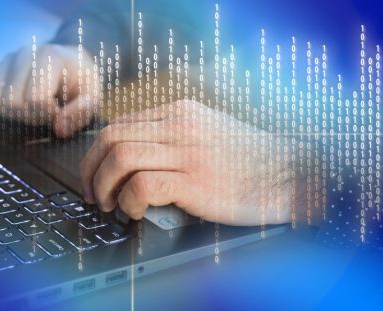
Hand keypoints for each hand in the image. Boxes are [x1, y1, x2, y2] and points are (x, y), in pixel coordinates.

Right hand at [0, 44, 98, 137]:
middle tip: (47, 111)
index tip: (59, 110)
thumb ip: (81, 112)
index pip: (35, 99)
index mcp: (49, 58)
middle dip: (32, 115)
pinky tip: (21, 105)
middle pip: (13, 103)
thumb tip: (58, 129)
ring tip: (34, 108)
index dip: (48, 113)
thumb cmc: (81, 80)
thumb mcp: (92, 96)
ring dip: (16, 114)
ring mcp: (6, 62)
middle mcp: (23, 55)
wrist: (69, 60)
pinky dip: (2, 109)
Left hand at [79, 101, 300, 225]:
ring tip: (110, 205)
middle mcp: (179, 125)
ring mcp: (188, 151)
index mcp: (179, 113)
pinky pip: (142, 185)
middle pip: (111, 138)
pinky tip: (135, 211)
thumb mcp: (208, 132)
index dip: (96, 154)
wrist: (291, 172)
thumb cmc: (250, 159)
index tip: (93, 175)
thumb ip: (173, 137)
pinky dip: (129, 200)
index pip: (118, 125)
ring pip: (120, 158)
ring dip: (104, 186)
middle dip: (91, 169)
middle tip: (92, 194)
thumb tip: (135, 160)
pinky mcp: (196, 179)